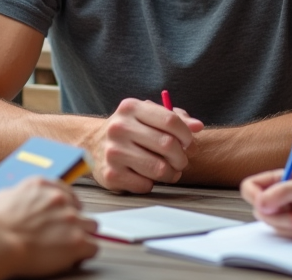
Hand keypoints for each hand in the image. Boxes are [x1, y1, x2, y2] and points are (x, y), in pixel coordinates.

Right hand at [0, 177, 97, 279]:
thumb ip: (11, 196)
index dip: (63, 206)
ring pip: (91, 226)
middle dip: (73, 221)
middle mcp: (60, 198)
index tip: (61, 215)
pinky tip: (75, 258)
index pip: (64, 192)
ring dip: (82, 236)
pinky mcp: (77, 241)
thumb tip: (7, 200)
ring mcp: (71, 219)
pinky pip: (93, 248)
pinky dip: (85, 254)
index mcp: (41, 185)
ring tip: (70, 247)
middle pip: (80, 209)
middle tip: (62, 234)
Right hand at [85, 98, 204, 192]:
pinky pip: (145, 185)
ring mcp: (113, 152)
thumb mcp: (148, 116)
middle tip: (181, 161)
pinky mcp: (110, 175)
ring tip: (169, 171)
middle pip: (167, 145)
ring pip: (159, 168)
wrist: (93, 146)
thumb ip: (175, 118)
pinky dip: (152, 184)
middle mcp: (119, 127)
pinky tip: (147, 176)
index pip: (170, 120)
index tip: (188, 143)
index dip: (186, 135)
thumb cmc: (130, 130)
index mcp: (130, 108)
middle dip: (182, 157)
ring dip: (171, 173)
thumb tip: (198, 126)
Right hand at [241, 168, 291, 237]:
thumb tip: (260, 203)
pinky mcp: (289, 226)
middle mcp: (277, 195)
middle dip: (277, 218)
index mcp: (278, 179)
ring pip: (269, 223)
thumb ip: (283, 192)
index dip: (255, 197)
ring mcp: (282, 211)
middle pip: (258, 208)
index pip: (250, 186)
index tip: (268, 206)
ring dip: (288, 227)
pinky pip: (281, 234)